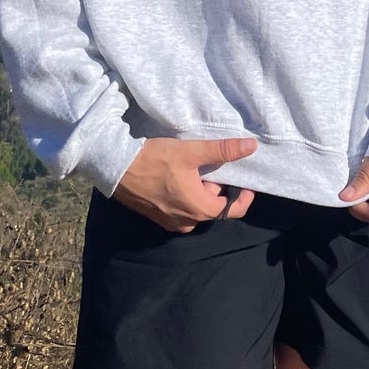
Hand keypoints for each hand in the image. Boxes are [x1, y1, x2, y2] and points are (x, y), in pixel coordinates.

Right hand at [114, 136, 257, 231]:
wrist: (118, 168)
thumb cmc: (156, 160)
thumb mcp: (192, 152)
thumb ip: (223, 150)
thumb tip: (251, 147)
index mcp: (199, 210)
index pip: (232, 210)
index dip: (244, 196)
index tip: (246, 180)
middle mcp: (187, 222)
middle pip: (213, 206)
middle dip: (217, 186)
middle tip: (212, 164)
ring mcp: (171, 222)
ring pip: (197, 207)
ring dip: (201, 190)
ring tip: (195, 168)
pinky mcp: (158, 217)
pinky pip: (182, 209)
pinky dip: (187, 195)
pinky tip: (178, 177)